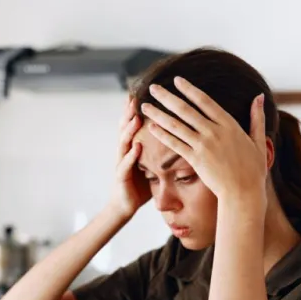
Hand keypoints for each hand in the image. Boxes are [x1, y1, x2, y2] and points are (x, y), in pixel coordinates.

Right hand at [108, 96, 150, 219]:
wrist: (125, 206)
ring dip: (129, 130)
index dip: (138, 109)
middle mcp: (125, 152)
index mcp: (133, 147)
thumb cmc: (140, 184)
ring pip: (123, 142)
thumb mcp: (152, 164)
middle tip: (136, 97)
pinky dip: (131, 155)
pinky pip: (125, 164)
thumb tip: (179, 137)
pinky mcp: (121, 177)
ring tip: (135, 117)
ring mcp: (121, 163)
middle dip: (129, 112)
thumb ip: (159, 150)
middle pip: (126, 128)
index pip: (135, 124)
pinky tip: (137, 147)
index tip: (148, 93)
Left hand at [140, 77, 268, 204]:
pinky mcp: (195, 160)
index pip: (205, 101)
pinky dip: (162, 135)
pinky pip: (175, 144)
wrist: (244, 193)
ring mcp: (203, 145)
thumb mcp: (259, 141)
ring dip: (158, 114)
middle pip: (185, 110)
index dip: (189, 89)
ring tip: (144, 106)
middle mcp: (214, 131)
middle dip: (167, 97)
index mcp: (229, 124)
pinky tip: (151, 127)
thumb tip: (259, 96)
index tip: (176, 80)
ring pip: (176, 125)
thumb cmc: (253, 170)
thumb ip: (257, 117)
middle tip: (153, 87)